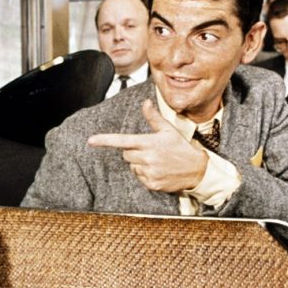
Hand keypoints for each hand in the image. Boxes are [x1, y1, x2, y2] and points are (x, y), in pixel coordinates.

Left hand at [87, 99, 208, 192]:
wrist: (197, 170)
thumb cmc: (180, 147)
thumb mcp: (168, 130)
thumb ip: (153, 117)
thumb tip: (145, 102)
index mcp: (149, 143)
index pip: (122, 141)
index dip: (105, 140)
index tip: (90, 141)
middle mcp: (147, 158)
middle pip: (126, 155)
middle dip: (133, 152)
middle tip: (149, 151)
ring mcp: (150, 172)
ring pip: (132, 167)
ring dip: (140, 164)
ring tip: (156, 162)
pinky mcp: (152, 184)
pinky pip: (139, 178)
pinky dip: (146, 175)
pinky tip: (158, 171)